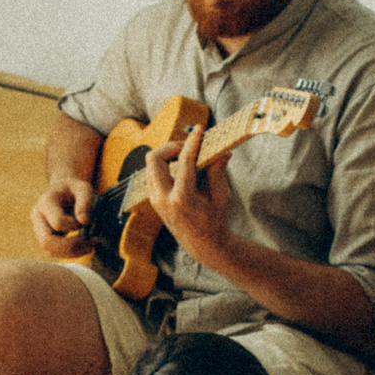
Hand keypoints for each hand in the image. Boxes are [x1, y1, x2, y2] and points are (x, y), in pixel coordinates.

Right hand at [32, 174, 95, 255]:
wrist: (63, 190)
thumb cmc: (75, 189)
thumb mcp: (83, 188)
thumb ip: (85, 202)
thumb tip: (84, 222)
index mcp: (46, 202)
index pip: (58, 223)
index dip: (75, 226)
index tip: (86, 221)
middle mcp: (37, 217)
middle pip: (47, 242)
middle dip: (71, 247)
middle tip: (92, 243)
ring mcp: (38, 229)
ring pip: (50, 251)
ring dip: (73, 253)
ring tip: (91, 245)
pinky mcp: (44, 237)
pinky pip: (55, 252)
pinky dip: (71, 253)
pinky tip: (85, 246)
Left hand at [141, 126, 234, 264]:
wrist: (203, 245)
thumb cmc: (216, 221)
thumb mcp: (221, 196)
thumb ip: (218, 171)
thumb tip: (223, 151)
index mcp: (182, 198)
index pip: (183, 161)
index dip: (192, 142)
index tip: (200, 129)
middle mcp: (163, 199)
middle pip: (155, 157)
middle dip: (171, 146)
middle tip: (189, 147)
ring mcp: (155, 200)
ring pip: (152, 163)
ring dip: (168, 154)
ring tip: (187, 156)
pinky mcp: (154, 199)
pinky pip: (154, 173)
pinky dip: (166, 164)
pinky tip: (182, 166)